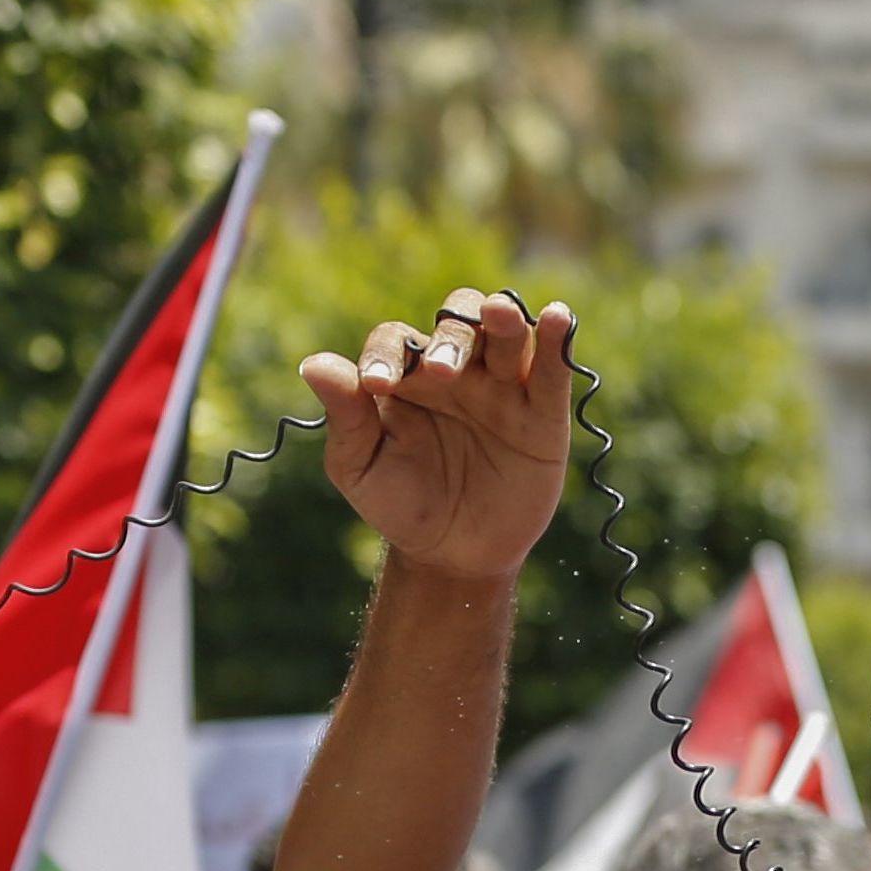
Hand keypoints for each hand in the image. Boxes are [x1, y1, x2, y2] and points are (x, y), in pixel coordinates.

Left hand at [299, 288, 576, 587]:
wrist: (454, 555)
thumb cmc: (401, 505)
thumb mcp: (360, 467)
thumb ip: (345, 416)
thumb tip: (314, 365)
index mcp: (407, 375)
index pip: (396, 340)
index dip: (386, 353)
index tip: (376, 384)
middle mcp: (458, 371)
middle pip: (459, 321)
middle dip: (451, 335)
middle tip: (440, 371)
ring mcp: (502, 389)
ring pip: (507, 335)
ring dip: (502, 321)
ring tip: (497, 314)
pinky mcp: (542, 416)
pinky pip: (551, 372)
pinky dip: (556, 341)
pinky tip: (556, 317)